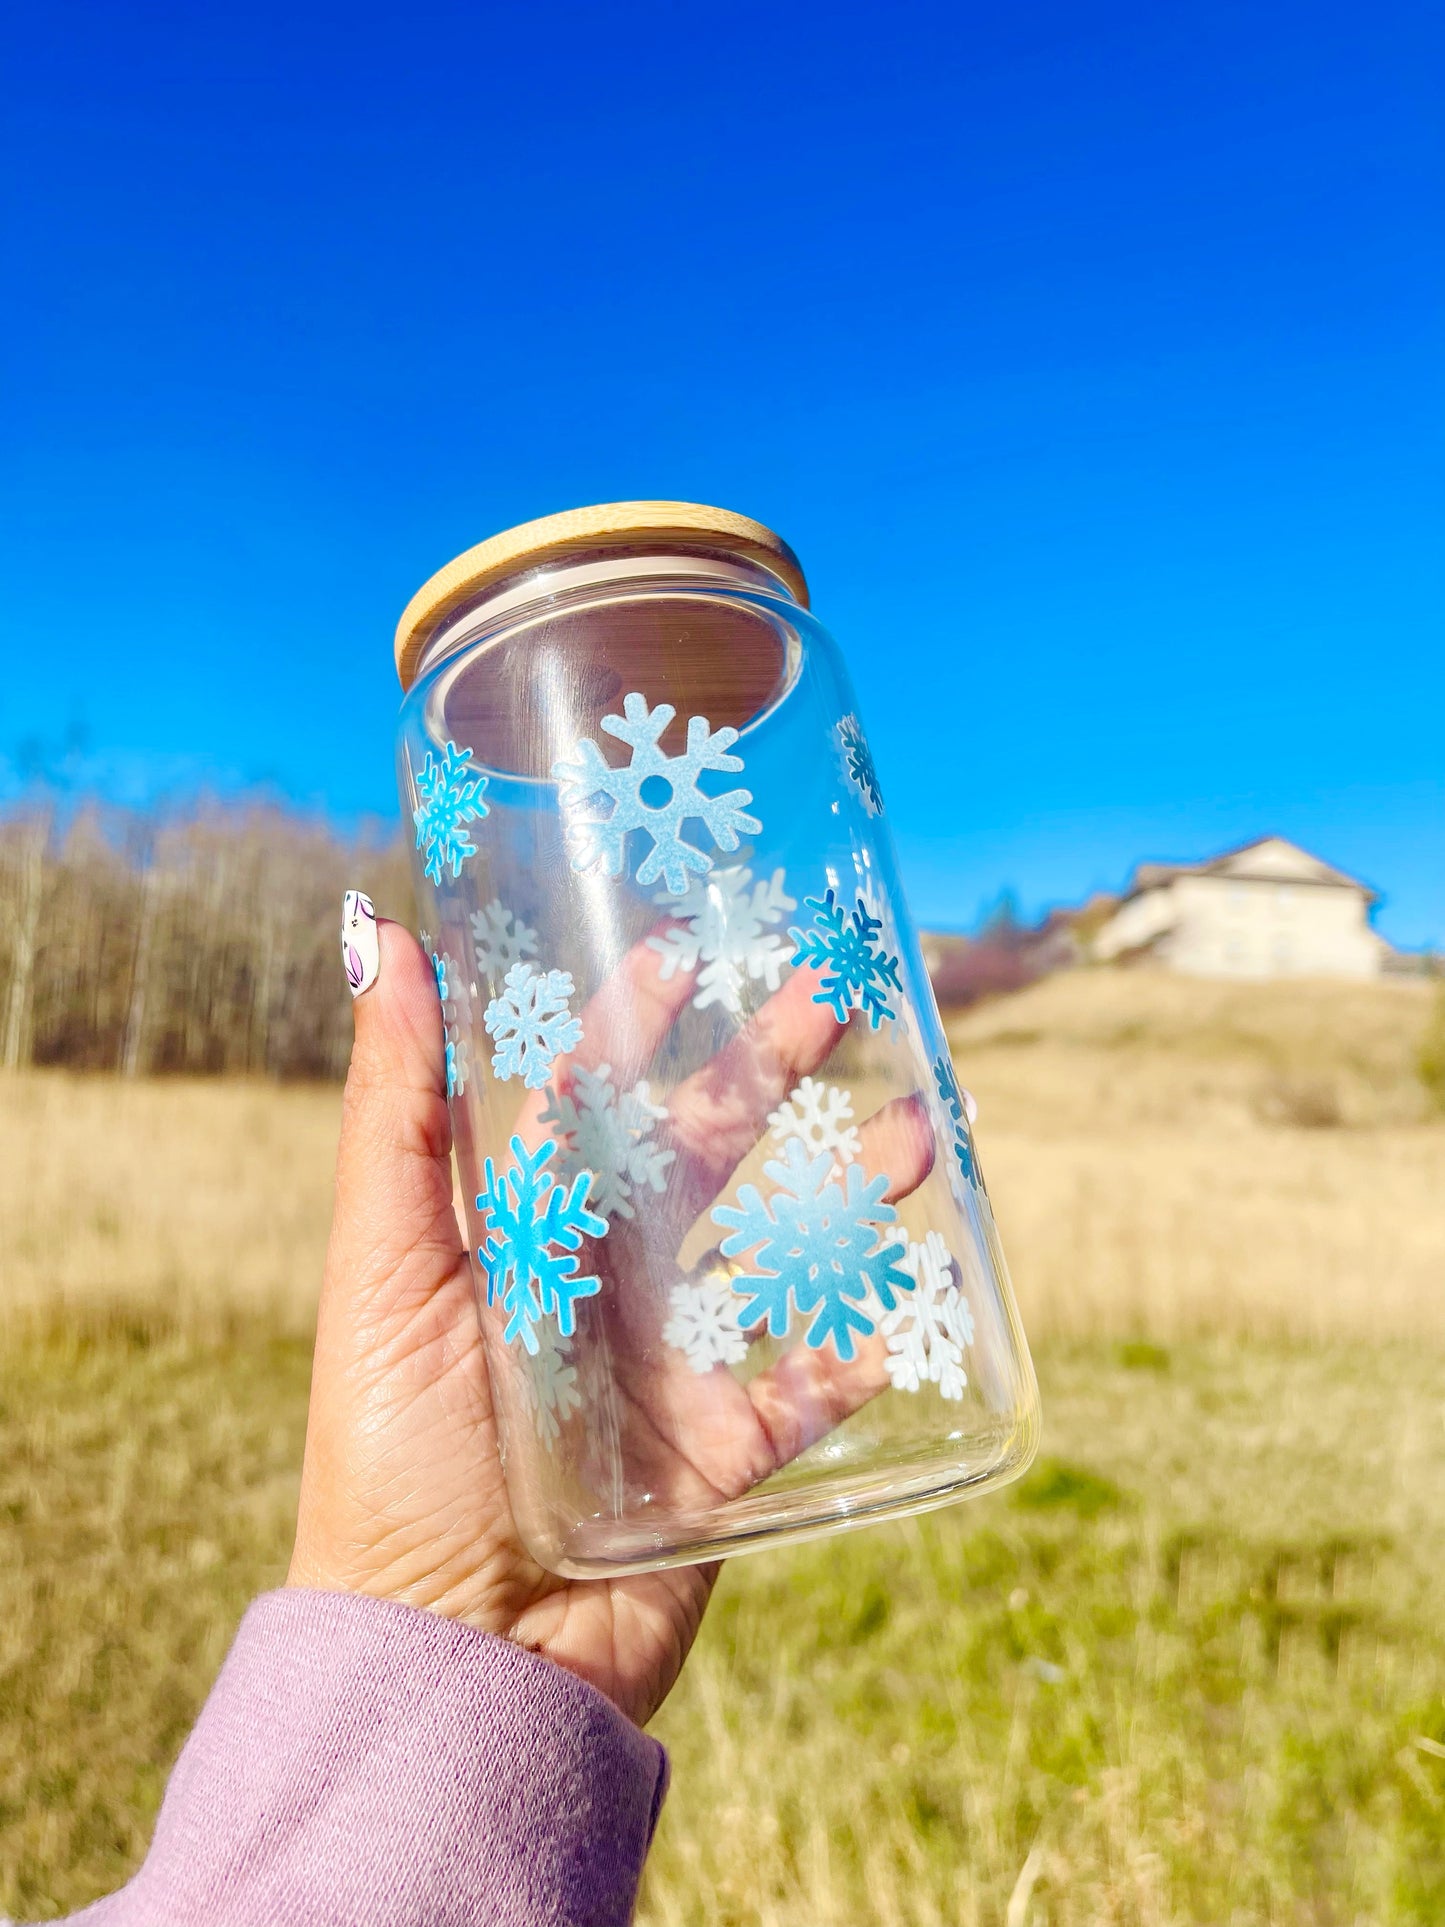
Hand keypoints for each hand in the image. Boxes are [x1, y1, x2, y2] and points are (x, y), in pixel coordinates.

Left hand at [288, 916, 932, 1727]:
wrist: (449, 1661)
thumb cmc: (391, 1458)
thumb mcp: (382, 1271)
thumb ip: (394, 1113)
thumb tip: (385, 941)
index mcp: (521, 1234)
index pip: (585, 1097)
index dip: (632, 1020)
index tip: (684, 946)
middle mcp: (601, 1286)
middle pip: (698, 1154)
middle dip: (764, 1072)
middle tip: (835, 994)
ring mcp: (669, 1366)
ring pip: (776, 1252)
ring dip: (847, 1191)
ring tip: (920, 1133)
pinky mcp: (723, 1457)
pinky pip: (811, 1386)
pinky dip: (868, 1346)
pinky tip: (919, 1291)